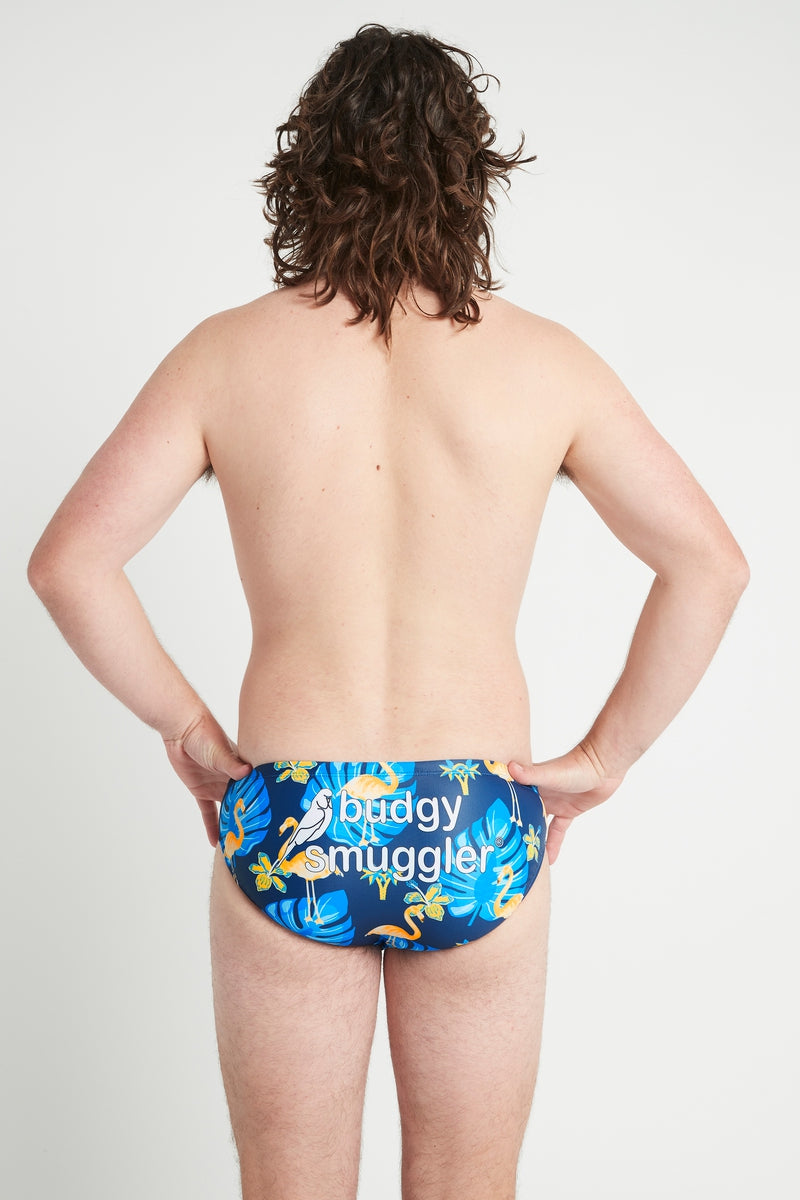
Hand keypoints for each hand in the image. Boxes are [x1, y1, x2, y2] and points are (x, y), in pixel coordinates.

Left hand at [162, 711, 252, 846]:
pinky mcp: (201, 791)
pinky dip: (211, 826)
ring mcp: (216, 786)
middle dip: (250, 820)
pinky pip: (208, 812)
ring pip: (227, 810)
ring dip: (232, 826)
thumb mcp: (219, 751)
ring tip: (241, 846)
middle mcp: (232, 779)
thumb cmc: (204, 734)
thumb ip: (232, 764)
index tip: (275, 820)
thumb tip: (247, 772)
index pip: (256, 789)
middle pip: (244, 803)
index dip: (265, 803)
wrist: (181, 730)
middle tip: (260, 841)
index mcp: (242, 769)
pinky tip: (215, 842)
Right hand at [507, 742, 624, 863]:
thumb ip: (531, 774)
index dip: (501, 812)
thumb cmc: (576, 765)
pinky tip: (549, 859)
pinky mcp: (567, 812)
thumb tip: (510, 768)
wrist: (603, 767)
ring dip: (533, 839)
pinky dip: (553, 844)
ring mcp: (553, 804)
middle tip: (503, 850)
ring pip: (539, 825)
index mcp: (530, 784)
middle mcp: (539, 794)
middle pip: (524, 815)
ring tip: (523, 858)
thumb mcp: (551, 773)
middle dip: (515, 830)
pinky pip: (557, 831)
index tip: (489, 827)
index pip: (512, 799)